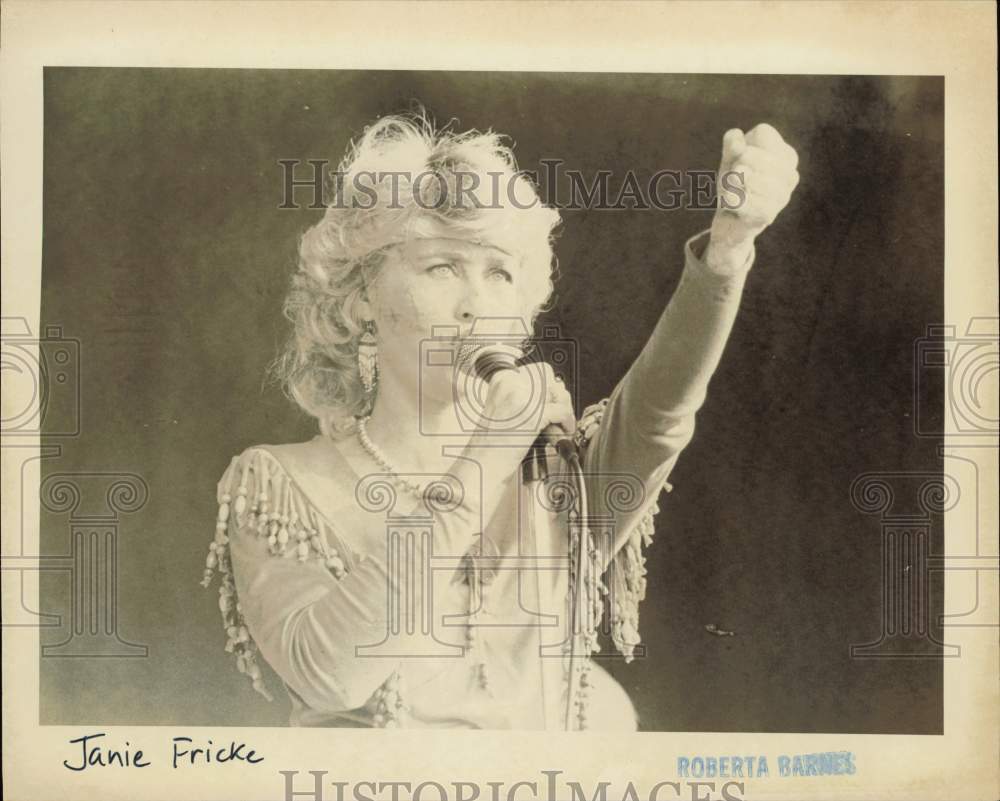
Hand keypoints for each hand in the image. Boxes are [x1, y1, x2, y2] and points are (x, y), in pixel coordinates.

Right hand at [481, 362, 574, 443]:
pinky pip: (562, 412)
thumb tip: (554, 392)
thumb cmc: (491, 443)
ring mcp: (522, 398)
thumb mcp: (504, 409)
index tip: (552, 400)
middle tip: (559, 413)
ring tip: (560, 425)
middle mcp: (511, 384)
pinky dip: (567, 423)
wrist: (482, 463)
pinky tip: (563, 432)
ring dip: (565, 410)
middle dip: (559, 397)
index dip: (550, 386)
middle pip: (551, 379)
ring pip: (559, 394)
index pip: (538, 370)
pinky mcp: (533, 415)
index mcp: (502, 379)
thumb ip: (525, 396)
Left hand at [707, 123, 799, 272]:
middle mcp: (790, 175)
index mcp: (786, 155)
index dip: (743, 143)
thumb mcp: (731, 158)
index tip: (739, 157)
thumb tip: (737, 142)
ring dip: (731, 182)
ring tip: (730, 187)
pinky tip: (730, 199)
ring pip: (750, 179)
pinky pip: (746, 201)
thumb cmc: (735, 182)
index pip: (763, 134)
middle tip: (731, 174)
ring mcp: (782, 197)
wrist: (731, 220)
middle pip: (754, 155)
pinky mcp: (768, 215)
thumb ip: (732, 143)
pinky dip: (732, 199)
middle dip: (736, 163)